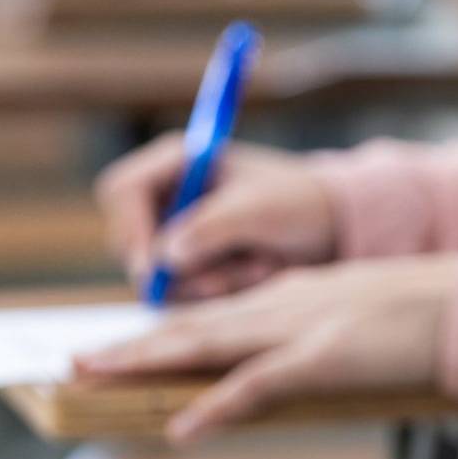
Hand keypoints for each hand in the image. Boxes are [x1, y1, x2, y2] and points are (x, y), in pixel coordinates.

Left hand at [75, 257, 455, 442]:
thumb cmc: (431, 314)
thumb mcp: (364, 319)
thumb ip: (326, 332)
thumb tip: (306, 357)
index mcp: (295, 297)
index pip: (215, 315)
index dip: (165, 333)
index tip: (125, 348)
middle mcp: (284, 306)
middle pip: (192, 326)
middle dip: (132, 345)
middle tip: (77, 361)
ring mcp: (300, 329)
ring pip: (205, 343)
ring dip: (145, 361)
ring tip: (94, 375)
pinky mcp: (323, 358)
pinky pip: (256, 386)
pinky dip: (215, 407)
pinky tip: (181, 427)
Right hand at [96, 133, 337, 299]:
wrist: (335, 229)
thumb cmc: (300, 202)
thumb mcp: (259, 209)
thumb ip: (211, 227)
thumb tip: (165, 257)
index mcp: (178, 162)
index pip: (122, 191)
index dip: (130, 228)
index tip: (153, 264)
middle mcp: (169, 198)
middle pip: (129, 242)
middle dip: (177, 270)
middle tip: (223, 281)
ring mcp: (177, 235)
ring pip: (158, 277)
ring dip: (211, 282)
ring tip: (261, 266)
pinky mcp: (192, 268)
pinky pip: (184, 296)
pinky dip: (222, 292)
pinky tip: (258, 275)